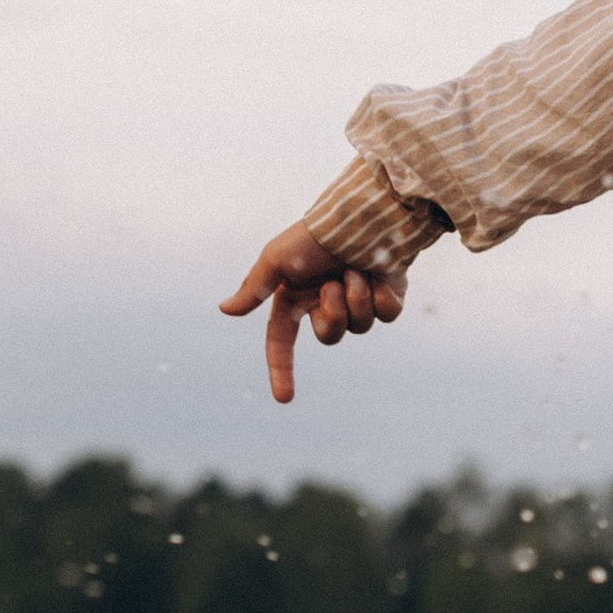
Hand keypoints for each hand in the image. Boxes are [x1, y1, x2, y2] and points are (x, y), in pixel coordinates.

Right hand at [219, 222, 406, 402]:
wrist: (364, 214)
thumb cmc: (316, 234)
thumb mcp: (278, 258)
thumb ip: (255, 286)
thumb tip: (225, 310)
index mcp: (295, 297)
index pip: (282, 342)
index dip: (282, 370)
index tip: (284, 399)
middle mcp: (325, 302)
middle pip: (329, 337)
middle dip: (333, 314)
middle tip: (335, 285)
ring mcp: (358, 300)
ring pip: (360, 327)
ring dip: (357, 299)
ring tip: (357, 272)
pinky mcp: (387, 296)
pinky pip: (387, 315)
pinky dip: (383, 297)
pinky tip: (380, 277)